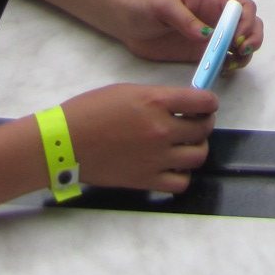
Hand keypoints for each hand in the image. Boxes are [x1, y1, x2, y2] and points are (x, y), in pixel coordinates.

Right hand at [62, 83, 217, 194]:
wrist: (64, 142)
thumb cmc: (90, 110)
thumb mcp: (128, 91)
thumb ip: (158, 98)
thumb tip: (181, 105)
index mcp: (156, 101)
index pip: (203, 102)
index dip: (209, 102)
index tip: (206, 105)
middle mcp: (161, 130)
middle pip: (203, 129)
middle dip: (204, 124)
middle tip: (196, 122)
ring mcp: (155, 158)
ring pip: (198, 157)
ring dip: (196, 148)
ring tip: (185, 144)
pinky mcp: (146, 181)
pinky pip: (180, 183)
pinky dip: (182, 175)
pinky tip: (172, 166)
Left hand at [118, 0, 263, 67]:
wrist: (128, 22)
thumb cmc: (145, 5)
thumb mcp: (163, 5)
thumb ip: (185, 18)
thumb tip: (207, 34)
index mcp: (210, 0)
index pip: (242, 6)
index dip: (247, 21)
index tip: (237, 38)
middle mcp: (215, 17)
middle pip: (249, 24)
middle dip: (253, 38)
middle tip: (241, 53)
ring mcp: (210, 37)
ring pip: (241, 43)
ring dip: (244, 55)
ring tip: (230, 65)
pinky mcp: (200, 53)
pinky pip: (224, 59)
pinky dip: (229, 66)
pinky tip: (220, 71)